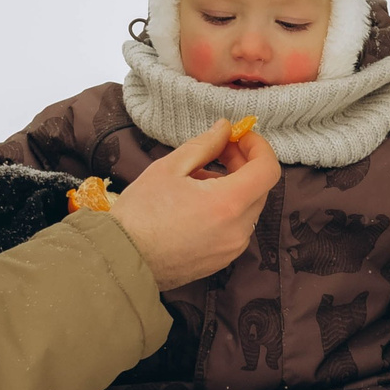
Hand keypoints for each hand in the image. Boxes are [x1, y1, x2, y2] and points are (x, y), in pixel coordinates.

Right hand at [108, 119, 280, 287]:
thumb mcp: (169, 168)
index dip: (258, 147)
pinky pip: (235, 227)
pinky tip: (196, 203)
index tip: (240, 137)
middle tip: (218, 150)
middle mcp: (238, 230)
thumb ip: (204, 145)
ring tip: (197, 178)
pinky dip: (226, 209)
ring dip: (233, 186)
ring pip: (247, 207)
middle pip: (260, 188)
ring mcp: (231, 249)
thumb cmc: (140, 213)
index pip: (268, 169)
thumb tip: (225, 129)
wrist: (121, 259)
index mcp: (228, 204)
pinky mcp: (222, 260)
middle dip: (244, 164)